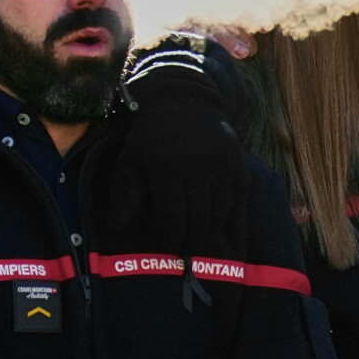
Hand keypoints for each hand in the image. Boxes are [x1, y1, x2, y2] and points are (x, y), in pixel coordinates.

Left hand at [112, 42, 251, 281]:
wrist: (185, 102)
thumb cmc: (151, 137)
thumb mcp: (130, 161)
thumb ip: (125, 194)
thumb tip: (119, 228)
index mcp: (166, 167)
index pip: (173, 216)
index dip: (172, 238)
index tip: (169, 250)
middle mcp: (198, 167)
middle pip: (199, 219)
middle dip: (192, 242)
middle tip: (187, 256)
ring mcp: (223, 166)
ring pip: (220, 213)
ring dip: (211, 234)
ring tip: (202, 246)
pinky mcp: (238, 167)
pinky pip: (237, 202)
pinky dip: (231, 221)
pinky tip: (224, 233)